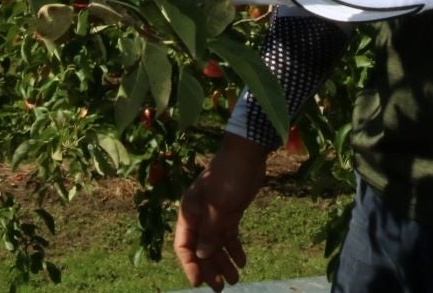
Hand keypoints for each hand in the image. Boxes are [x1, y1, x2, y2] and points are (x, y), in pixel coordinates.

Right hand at [175, 134, 269, 288]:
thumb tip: (203, 254)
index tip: (199, 283)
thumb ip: (211, 230)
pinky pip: (229, 235)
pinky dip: (234, 248)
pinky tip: (242, 261)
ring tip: (235, 280)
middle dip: (209, 269)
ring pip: (216, 244)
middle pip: (201, 248)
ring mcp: (215, 214)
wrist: (247, 153)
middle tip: (220, 288)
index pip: (184, 245)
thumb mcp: (219, 205)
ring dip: (224, 262)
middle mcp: (199, 215)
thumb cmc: (229, 176)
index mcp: (189, 212)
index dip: (190, 265)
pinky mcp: (230, 212)